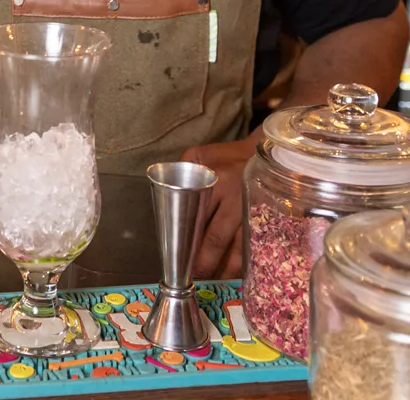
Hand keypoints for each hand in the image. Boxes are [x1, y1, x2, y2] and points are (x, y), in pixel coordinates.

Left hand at [181, 134, 259, 278]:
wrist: (265, 155)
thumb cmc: (227, 158)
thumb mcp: (199, 155)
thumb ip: (180, 170)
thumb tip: (165, 196)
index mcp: (215, 181)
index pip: (197, 216)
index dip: (187, 239)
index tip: (179, 257)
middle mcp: (236, 198)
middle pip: (217, 238)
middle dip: (205, 261)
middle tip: (195, 276)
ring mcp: (255, 212)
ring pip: (239, 249)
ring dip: (226, 269)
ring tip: (215, 281)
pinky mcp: (270, 221)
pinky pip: (257, 248)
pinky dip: (248, 263)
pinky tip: (240, 276)